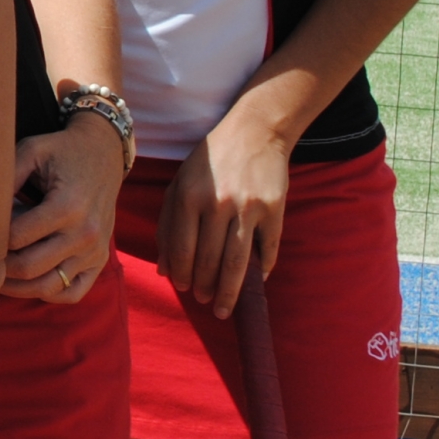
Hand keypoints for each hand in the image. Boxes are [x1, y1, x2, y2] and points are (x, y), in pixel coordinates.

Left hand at [0, 112, 121, 303]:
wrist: (104, 155)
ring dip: (17, 284)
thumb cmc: (61, 151)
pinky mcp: (99, 262)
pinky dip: (46, 292)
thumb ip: (6, 176)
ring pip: (47, 286)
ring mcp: (95, 252)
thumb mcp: (31, 151)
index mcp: (68, 206)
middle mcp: (85, 234)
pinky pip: (71, 293)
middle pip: (29, 267)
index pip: (17, 237)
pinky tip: (27, 278)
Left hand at [154, 105, 291, 319]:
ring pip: (236, 262)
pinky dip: (261, 270)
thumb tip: (164, 270)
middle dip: (204, 287)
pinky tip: (254, 282)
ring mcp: (248, 207)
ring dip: (228, 291)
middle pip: (209, 260)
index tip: (184, 289)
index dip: (182, 274)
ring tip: (222, 307)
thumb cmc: (209, 161)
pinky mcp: (274, 209)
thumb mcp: (179, 184)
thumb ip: (167, 225)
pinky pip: (267, 249)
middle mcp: (217, 203)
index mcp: (188, 196)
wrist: (255, 131)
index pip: (182, 249)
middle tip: (204, 301)